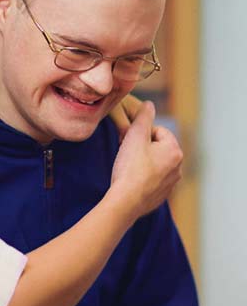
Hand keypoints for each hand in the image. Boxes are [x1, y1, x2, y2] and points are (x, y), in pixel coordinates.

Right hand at [110, 101, 182, 219]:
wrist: (126, 201)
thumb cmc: (130, 167)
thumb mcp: (135, 135)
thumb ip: (143, 117)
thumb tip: (149, 104)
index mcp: (174, 150)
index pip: (158, 131)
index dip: (141, 133)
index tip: (129, 142)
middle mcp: (178, 167)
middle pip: (157, 147)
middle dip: (142, 147)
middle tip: (127, 153)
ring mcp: (171, 182)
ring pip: (155, 163)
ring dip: (143, 161)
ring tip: (128, 167)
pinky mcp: (162, 195)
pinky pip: (153, 178)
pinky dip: (143, 176)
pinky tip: (131, 180)